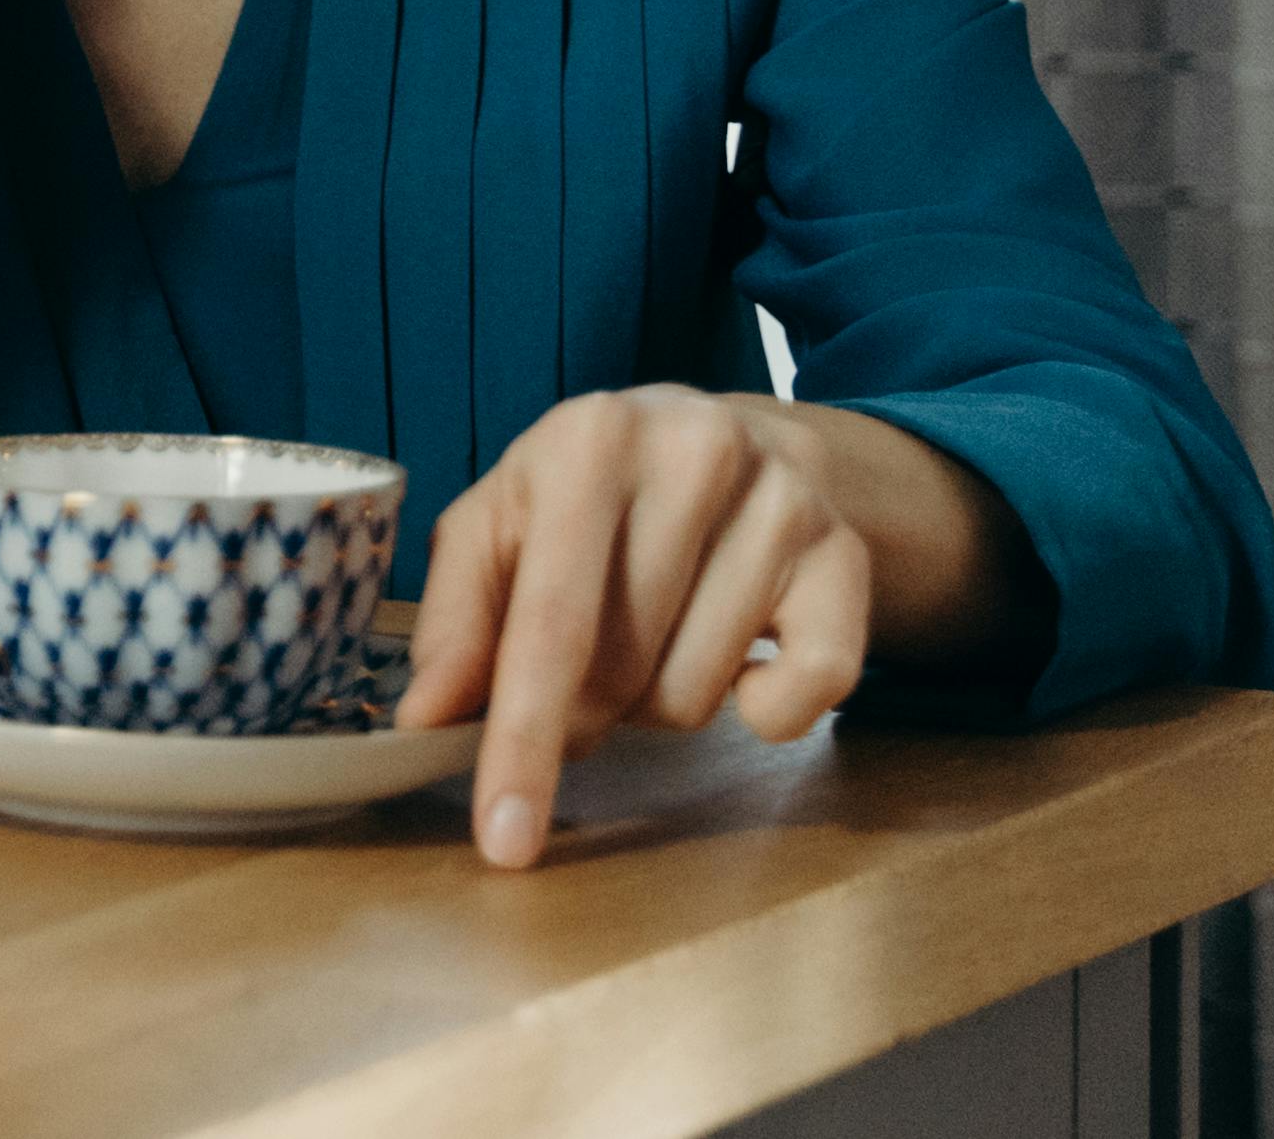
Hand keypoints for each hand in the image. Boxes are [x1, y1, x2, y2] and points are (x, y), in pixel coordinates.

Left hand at [401, 388, 913, 867]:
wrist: (729, 435)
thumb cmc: (589, 497)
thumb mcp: (500, 524)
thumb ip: (457, 620)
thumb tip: (426, 720)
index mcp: (590, 439)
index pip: (552, 623)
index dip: (523, 740)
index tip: (505, 839)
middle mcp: (696, 454)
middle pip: (621, 674)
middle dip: (583, 709)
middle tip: (583, 668)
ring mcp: (783, 503)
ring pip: (699, 698)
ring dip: (659, 702)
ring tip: (658, 634)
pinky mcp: (846, 558)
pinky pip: (804, 697)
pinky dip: (763, 709)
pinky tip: (740, 654)